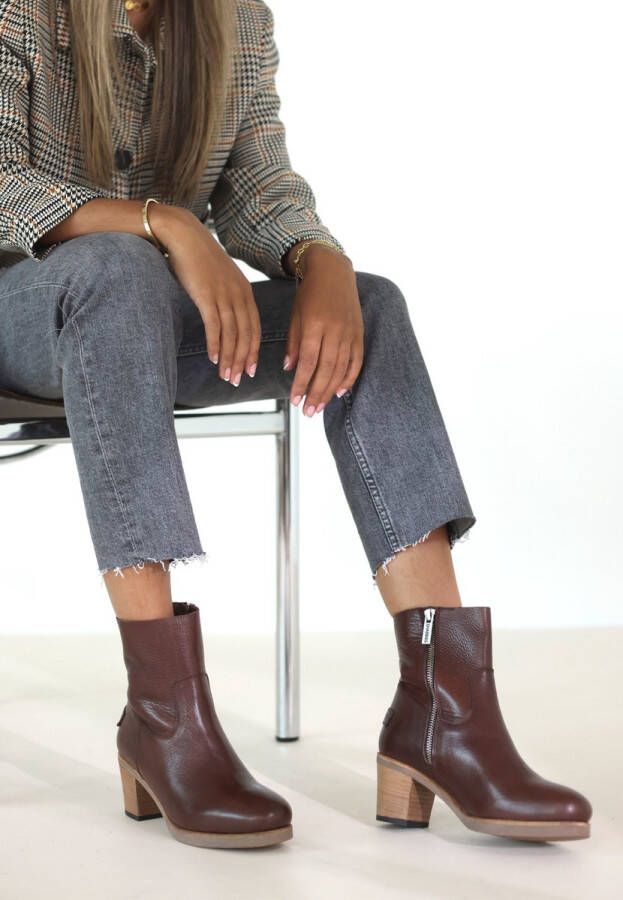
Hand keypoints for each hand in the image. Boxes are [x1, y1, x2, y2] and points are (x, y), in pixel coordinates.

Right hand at [151, 205, 259, 385]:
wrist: (182, 234)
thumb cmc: (197, 258)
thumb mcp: (219, 278)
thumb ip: (225, 296)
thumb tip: (224, 317)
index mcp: (244, 291)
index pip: (254, 327)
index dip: (252, 350)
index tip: (250, 369)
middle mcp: (238, 293)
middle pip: (245, 334)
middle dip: (242, 360)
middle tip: (237, 380)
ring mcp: (223, 294)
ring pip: (232, 333)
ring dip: (229, 358)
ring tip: (226, 376)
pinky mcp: (206, 295)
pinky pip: (215, 325)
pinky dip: (215, 344)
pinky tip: (213, 359)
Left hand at [283, 246, 362, 415]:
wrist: (333, 272)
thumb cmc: (309, 294)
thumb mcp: (296, 316)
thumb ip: (293, 344)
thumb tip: (290, 370)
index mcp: (315, 325)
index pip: (308, 362)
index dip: (301, 384)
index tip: (295, 400)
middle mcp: (335, 330)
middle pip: (326, 369)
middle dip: (316, 393)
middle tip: (308, 412)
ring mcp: (349, 332)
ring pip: (341, 368)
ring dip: (330, 391)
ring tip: (320, 407)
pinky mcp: (359, 333)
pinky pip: (357, 360)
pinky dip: (350, 378)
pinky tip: (340, 392)